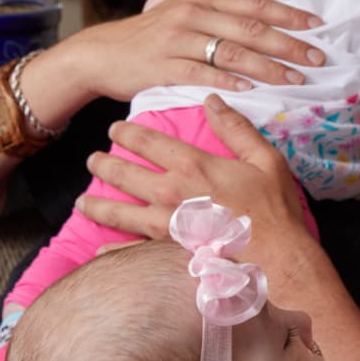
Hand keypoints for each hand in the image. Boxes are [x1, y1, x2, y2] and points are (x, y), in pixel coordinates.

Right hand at [52, 0, 325, 101]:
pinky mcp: (163, 67)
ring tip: (295, 78)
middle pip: (250, 29)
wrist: (101, 54)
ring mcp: (177, 41)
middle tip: (318, 57)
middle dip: (289, 43)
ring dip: (268, 67)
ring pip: (232, 52)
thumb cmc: (149, 30)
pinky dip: (227, 80)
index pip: (254, 4)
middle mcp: (193, 16)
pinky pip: (201, 74)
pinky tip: (251, 89)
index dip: (288, 14)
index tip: (318, 25)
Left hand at [78, 94, 306, 240]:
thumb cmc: (274, 209)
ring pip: (120, 212)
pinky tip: (100, 249)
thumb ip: (236, 128)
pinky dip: (114, 250)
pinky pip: (133, 251)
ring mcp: (166, 226)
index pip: (150, 142)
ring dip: (98, 206)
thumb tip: (212, 100)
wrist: (277, 259)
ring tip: (82, 203)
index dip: (128, 133)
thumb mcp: (265, 159)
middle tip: (91, 161)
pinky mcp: (169, 252)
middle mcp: (171, 194)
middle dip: (104, 165)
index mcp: (193, 166)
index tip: (114, 129)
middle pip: (126, 175)